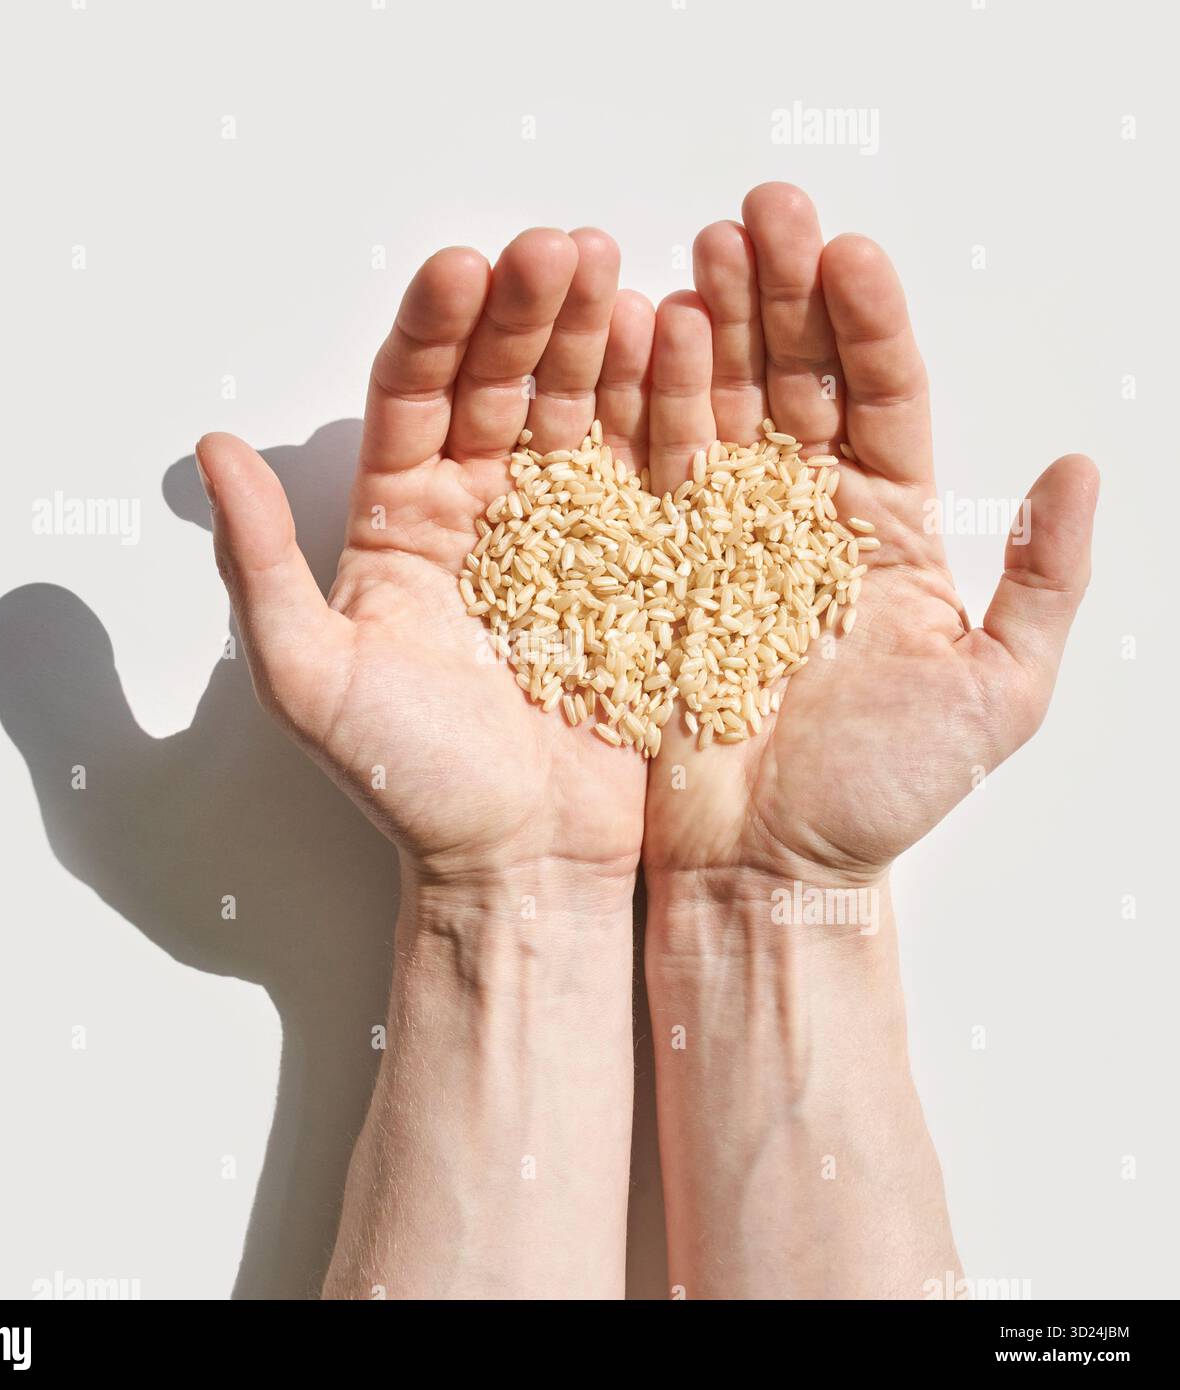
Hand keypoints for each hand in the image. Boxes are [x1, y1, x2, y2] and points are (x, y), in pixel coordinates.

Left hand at [195, 228, 654, 900]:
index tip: (463, 267)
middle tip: (559, 249)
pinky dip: (659, 414)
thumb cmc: (412, 786)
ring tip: (619, 277)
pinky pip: (644, 474)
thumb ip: (260, 566)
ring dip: (595, 342)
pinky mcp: (635, 566)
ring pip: (576, 413)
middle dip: (526, 314)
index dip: (436, 331)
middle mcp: (478, 513)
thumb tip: (210, 451)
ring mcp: (564, 535)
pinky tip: (674, 357)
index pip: (412, 399)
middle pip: (499, 386)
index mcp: (399, 524)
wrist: (522, 864)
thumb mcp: (311, 679)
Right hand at [641, 183, 1097, 891]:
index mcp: (889, 532)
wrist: (767, 869)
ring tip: (699, 253)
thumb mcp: (997, 695)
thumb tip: (1081, 467)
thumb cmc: (881, 795)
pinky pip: (653, 472)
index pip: (883, 400)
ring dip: (713, 327)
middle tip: (760, 212)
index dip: (867, 322)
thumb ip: (1044, 582)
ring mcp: (727, 536)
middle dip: (780, 294)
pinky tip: (645, 338)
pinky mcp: (658, 567)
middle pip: (798, 381)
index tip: (847, 252)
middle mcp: (807, 518)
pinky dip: (648, 406)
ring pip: (722, 408)